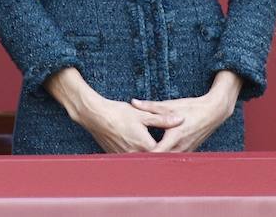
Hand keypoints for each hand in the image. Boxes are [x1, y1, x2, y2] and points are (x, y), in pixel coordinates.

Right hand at [45, 67, 181, 153]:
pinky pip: (129, 159)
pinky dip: (135, 156)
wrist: (95, 115)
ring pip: (140, 161)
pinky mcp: (115, 156)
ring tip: (155, 152)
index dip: (172, 149)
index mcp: (145, 145)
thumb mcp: (143, 114)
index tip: (180, 147)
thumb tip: (180, 119)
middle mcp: (135, 155)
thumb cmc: (118, 113)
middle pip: (153, 160)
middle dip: (161, 155)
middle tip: (172, 152)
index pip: (164, 152)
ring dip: (148, 158)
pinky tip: (137, 150)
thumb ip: (162, 119)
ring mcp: (124, 157)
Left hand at [132, 70, 242, 152]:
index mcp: (174, 136)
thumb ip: (150, 106)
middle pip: (160, 160)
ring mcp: (186, 151)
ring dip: (156, 160)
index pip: (156, 152)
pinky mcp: (189, 151)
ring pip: (168, 160)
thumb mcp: (169, 105)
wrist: (213, 112)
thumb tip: (133, 102)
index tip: (131, 152)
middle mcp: (181, 147)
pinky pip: (175, 158)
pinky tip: (156, 156)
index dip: (143, 154)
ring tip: (140, 157)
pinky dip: (165, 158)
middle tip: (131, 156)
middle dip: (147, 159)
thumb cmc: (191, 108)